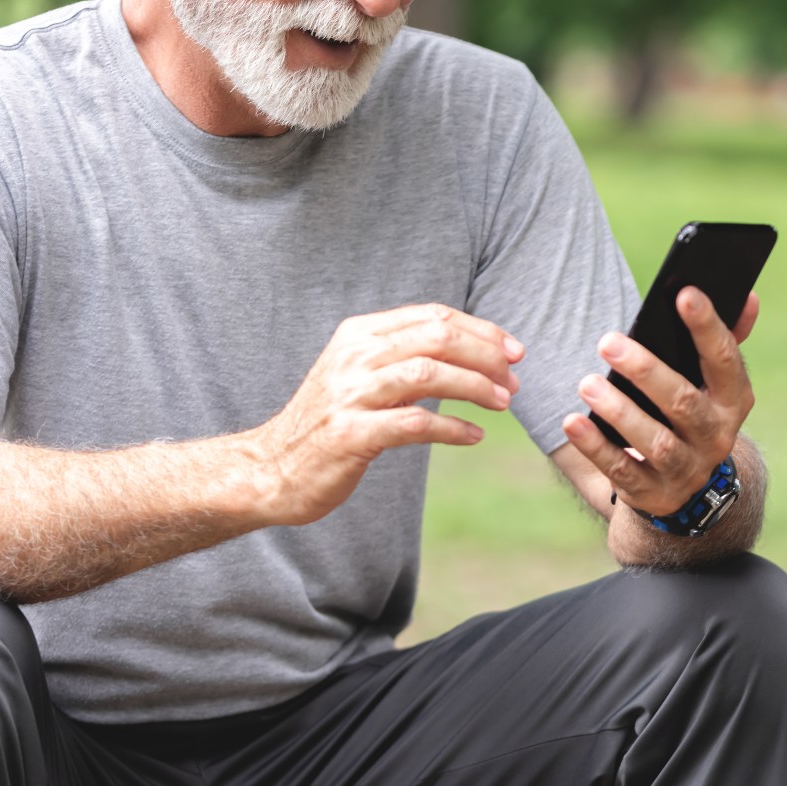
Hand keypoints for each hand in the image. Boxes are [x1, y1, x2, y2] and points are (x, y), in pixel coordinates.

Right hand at [255, 304, 523, 524]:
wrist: (271, 469)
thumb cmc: (330, 422)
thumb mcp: (361, 375)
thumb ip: (404, 356)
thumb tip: (473, 350)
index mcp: (360, 334)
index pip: (433, 317)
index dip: (481, 330)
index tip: (514, 351)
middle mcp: (354, 356)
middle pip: (437, 339)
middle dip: (486, 356)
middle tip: (514, 380)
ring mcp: (350, 395)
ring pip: (429, 374)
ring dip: (476, 388)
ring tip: (503, 404)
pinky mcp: (350, 435)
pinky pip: (414, 424)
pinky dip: (452, 428)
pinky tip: (473, 436)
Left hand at [561, 289, 758, 517]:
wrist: (689, 487)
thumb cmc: (692, 413)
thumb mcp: (713, 384)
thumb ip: (725, 341)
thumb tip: (749, 297)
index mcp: (733, 400)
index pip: (724, 359)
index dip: (707, 327)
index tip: (684, 294)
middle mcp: (715, 437)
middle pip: (684, 402)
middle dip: (646, 371)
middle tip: (607, 341)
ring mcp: (686, 470)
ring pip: (655, 442)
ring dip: (620, 412)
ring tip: (586, 384)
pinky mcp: (653, 493)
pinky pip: (622, 470)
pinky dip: (596, 447)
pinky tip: (573, 422)